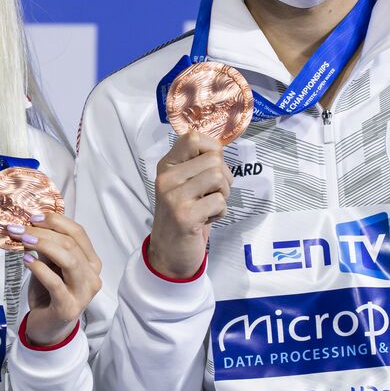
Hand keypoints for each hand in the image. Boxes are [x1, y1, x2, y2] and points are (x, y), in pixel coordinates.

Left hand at [7, 212, 102, 346]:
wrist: (48, 327)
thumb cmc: (50, 294)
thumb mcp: (50, 266)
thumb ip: (47, 247)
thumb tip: (32, 224)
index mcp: (92, 262)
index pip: (78, 233)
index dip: (56, 221)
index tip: (33, 217)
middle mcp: (93, 276)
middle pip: (71, 244)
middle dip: (43, 232)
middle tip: (19, 228)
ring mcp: (83, 293)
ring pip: (68, 260)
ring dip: (43, 245)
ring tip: (22, 240)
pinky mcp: (68, 307)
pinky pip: (55, 282)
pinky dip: (39, 268)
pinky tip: (26, 260)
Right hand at [147, 131, 231, 278]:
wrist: (170, 253)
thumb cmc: (184, 215)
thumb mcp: (184, 184)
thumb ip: (197, 165)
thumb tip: (221, 148)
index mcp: (166, 166)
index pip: (193, 137)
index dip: (213, 150)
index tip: (211, 168)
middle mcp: (166, 178)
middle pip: (214, 159)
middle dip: (223, 178)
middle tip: (211, 195)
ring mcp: (174, 197)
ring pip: (219, 178)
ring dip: (223, 195)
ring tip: (209, 206)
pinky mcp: (185, 216)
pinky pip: (219, 201)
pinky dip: (220, 212)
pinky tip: (206, 220)